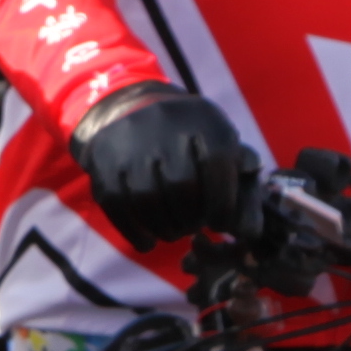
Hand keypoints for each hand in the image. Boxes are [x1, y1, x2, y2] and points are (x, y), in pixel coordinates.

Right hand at [70, 83, 254, 253]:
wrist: (130, 108)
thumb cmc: (191, 138)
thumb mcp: (222, 143)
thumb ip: (242, 181)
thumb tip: (248, 229)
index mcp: (203, 119)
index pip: (216, 165)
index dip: (222, 203)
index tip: (220, 224)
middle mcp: (164, 124)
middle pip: (181, 185)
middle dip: (190, 218)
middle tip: (192, 227)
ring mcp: (129, 142)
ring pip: (148, 199)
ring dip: (164, 228)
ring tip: (172, 232)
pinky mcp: (102, 161)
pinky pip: (118, 205)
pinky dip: (134, 231)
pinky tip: (147, 241)